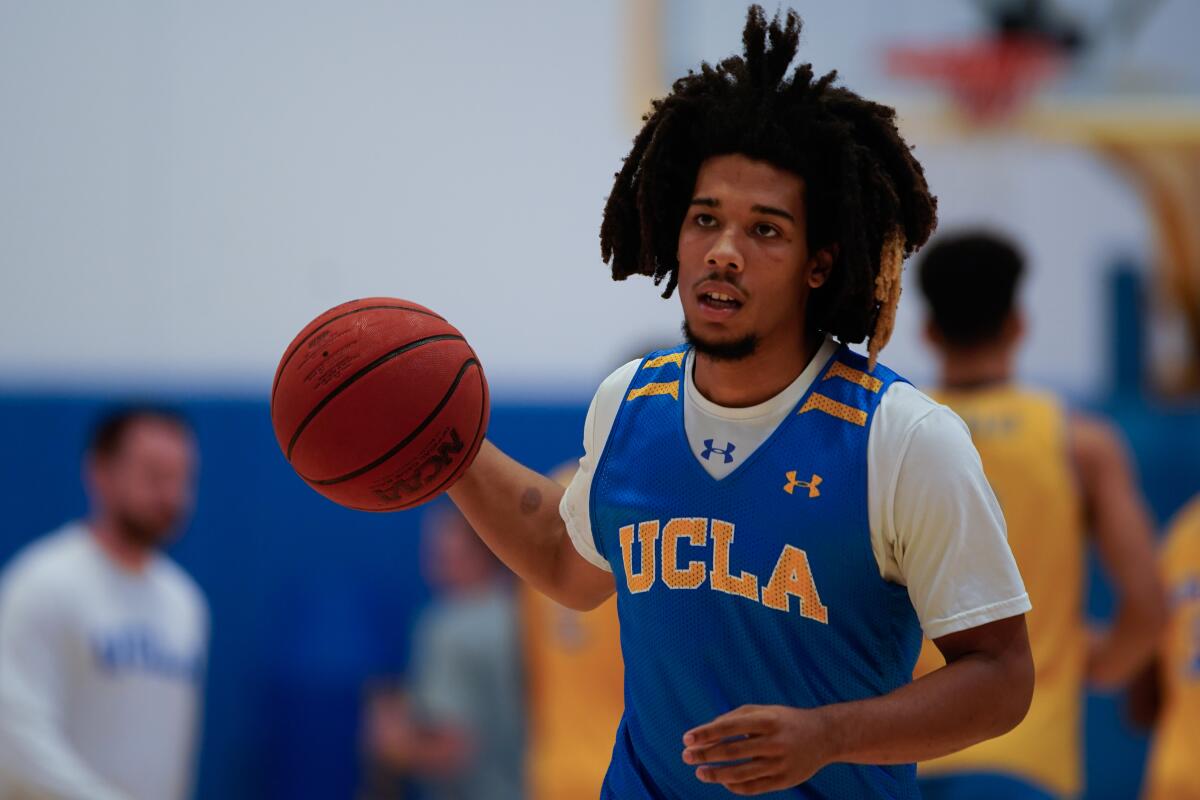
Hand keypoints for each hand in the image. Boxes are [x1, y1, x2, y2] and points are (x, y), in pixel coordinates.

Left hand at [681, 704, 834, 794]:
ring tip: (699, 772)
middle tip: (685, 757)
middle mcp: (774, 741)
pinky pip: (753, 787)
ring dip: (715, 774)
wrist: (823, 736)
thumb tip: (705, 734)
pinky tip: (722, 780)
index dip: (706, 734)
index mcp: (766, 720)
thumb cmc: (783, 721)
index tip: (686, 739)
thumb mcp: (762, 711)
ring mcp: (780, 763)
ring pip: (740, 773)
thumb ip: (733, 718)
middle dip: (705, 755)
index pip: (729, 727)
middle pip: (732, 751)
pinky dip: (734, 786)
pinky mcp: (785, 780)